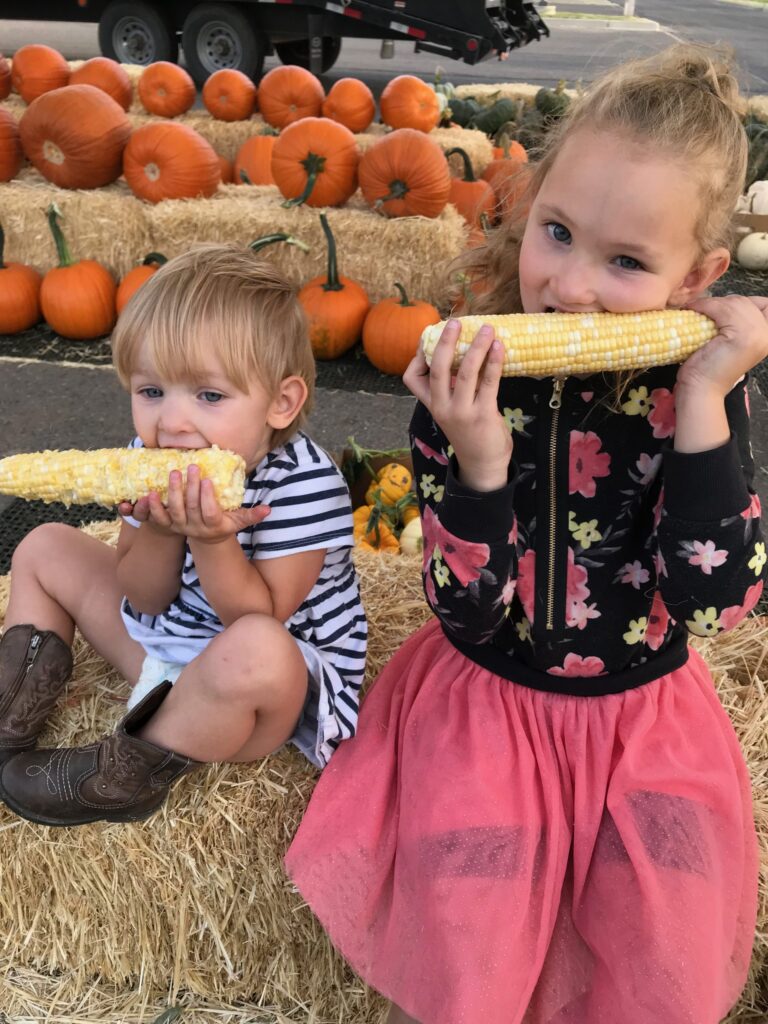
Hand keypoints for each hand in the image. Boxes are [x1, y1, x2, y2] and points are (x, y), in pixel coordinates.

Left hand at [118, 465, 269, 541]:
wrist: (206, 538)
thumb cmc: (225, 523)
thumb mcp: (239, 521)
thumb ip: (252, 515)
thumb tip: (268, 509)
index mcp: (215, 527)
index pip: (210, 513)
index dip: (207, 498)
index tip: (207, 480)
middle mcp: (196, 529)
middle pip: (191, 509)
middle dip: (190, 488)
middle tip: (191, 468)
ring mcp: (181, 528)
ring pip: (175, 511)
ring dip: (173, 492)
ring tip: (174, 472)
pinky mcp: (168, 525)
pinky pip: (159, 518)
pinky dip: (155, 507)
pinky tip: (152, 493)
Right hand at [403, 318, 511, 490]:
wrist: (482, 465)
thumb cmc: (471, 433)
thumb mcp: (453, 410)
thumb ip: (455, 387)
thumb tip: (467, 353)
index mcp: (432, 404)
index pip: (412, 377)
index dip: (419, 355)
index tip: (432, 336)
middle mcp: (442, 407)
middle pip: (437, 368)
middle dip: (445, 342)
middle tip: (455, 322)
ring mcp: (461, 412)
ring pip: (465, 372)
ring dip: (476, 347)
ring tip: (487, 329)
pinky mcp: (482, 414)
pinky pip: (488, 382)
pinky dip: (494, 362)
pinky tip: (499, 347)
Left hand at [679, 295, 767, 396]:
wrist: (702, 388)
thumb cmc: (711, 366)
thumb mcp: (731, 341)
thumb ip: (738, 323)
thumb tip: (727, 301)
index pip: (765, 304)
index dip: (743, 302)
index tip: (723, 308)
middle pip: (746, 301)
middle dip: (723, 301)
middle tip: (703, 307)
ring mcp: (757, 334)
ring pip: (735, 303)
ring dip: (712, 302)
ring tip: (696, 308)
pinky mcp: (742, 336)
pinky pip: (722, 308)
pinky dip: (705, 305)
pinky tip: (694, 309)